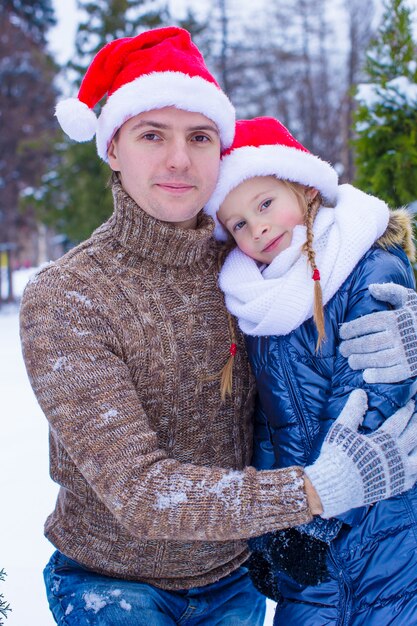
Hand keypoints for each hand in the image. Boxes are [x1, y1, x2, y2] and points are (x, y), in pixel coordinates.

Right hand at [304, 389, 416, 517]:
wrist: (337, 487)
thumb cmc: (338, 456)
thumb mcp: (342, 429)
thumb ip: (353, 410)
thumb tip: (360, 392)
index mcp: (384, 439)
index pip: (400, 420)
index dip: (406, 411)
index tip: (411, 404)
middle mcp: (396, 455)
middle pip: (414, 436)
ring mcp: (398, 472)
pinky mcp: (395, 487)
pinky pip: (413, 478)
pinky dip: (416, 470)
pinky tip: (414, 467)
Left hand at [339, 283, 416, 383]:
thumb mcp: (408, 299)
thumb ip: (390, 291)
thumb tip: (371, 288)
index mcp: (396, 318)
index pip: (367, 323)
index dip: (351, 329)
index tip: (342, 333)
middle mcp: (400, 335)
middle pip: (368, 343)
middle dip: (351, 347)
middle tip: (343, 350)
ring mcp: (407, 353)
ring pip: (377, 359)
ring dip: (360, 361)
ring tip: (351, 361)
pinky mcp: (412, 367)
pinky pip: (392, 374)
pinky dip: (378, 376)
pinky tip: (366, 376)